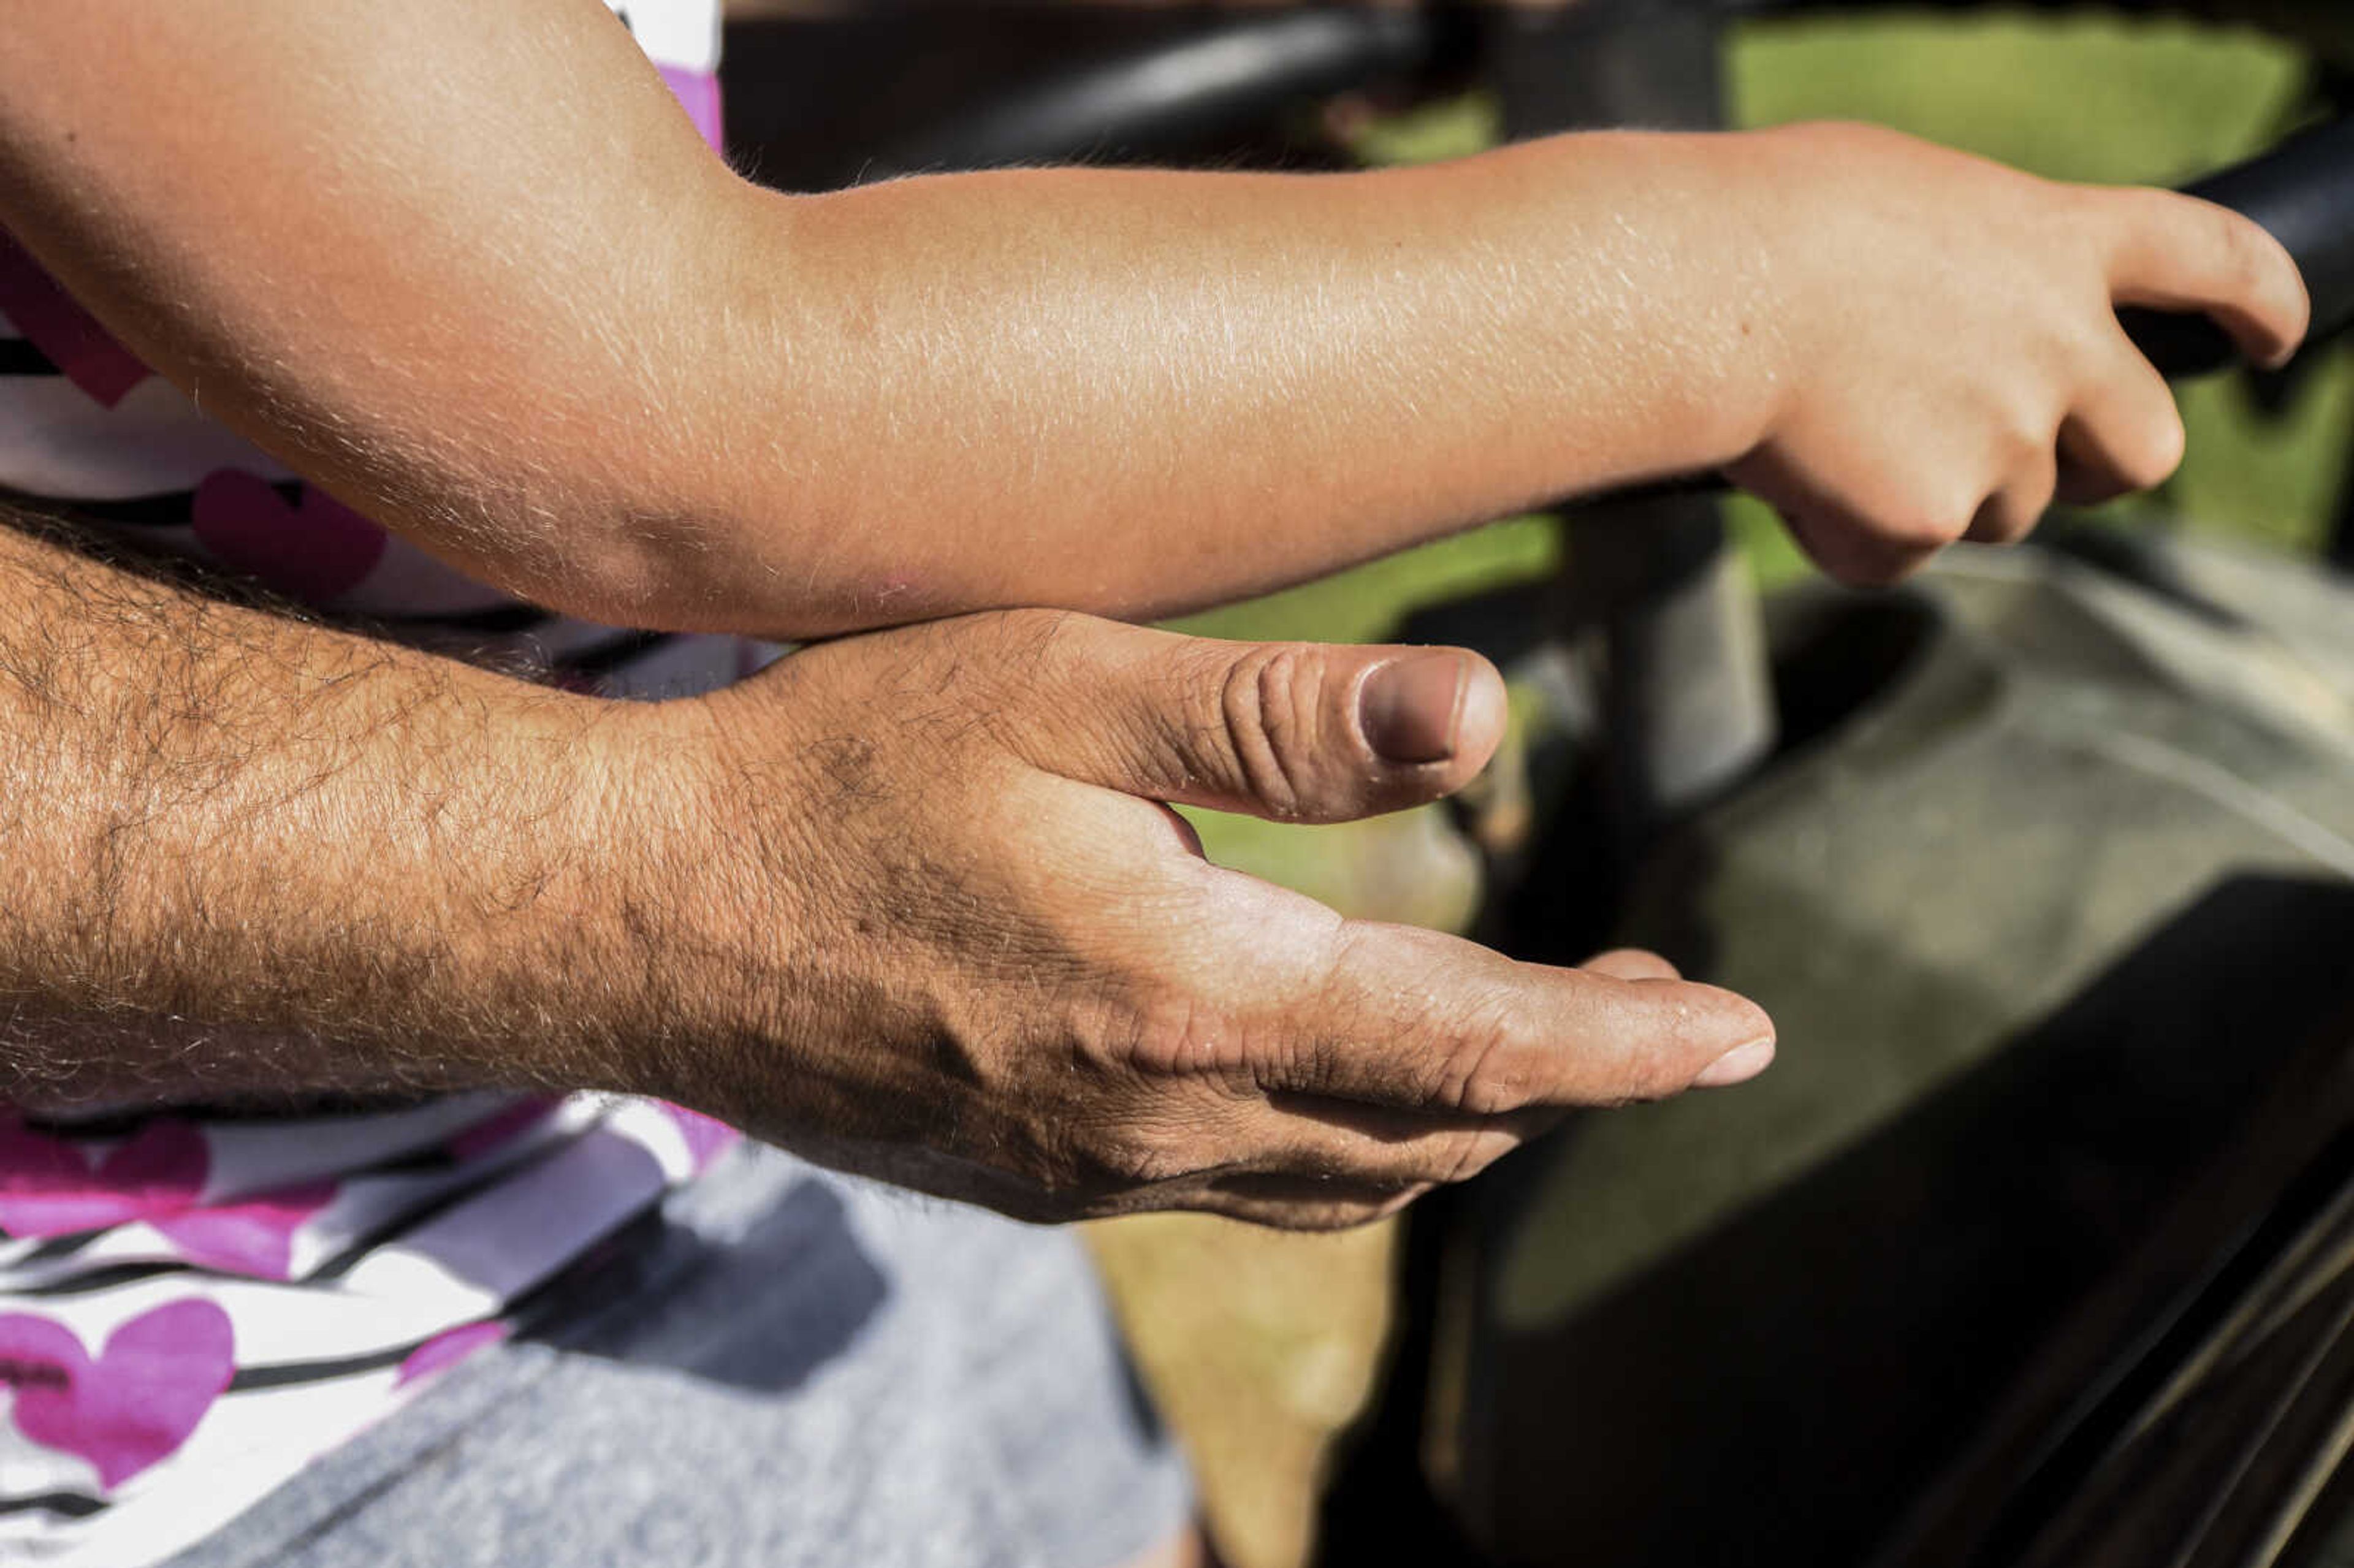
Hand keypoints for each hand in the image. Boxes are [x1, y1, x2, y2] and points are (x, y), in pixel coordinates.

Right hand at [639, 611, 1774, 1229]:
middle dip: (1568, 1082)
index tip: (1746, 1038)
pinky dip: (1340, 1143)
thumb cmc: (844, 767)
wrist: (643, 912)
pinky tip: (1333, 1080)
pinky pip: (1238, 1190)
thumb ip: (1275, 716)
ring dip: (1461, 1122)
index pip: (1478, 1050)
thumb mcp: (1062, 687)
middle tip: (1661, 1015)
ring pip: (1343, 1179)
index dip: (1628, 1047)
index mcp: (1197, 998)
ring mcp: (1092, 1169)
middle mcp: (1161, 1119)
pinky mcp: (1031, 1176)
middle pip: (1432, 1133)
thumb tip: (1481, 720)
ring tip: (1529, 1051)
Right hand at [1713, 122, 2310, 583]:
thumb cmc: (1768, 222)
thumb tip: (1955, 326)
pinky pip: (1895, 554)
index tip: (2272, 336)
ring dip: (1938, 492)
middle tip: (2028, 461)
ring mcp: (2002, 443)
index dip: (2258, 300)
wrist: (1700, 295)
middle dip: (2099, 465)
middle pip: (2146, 445)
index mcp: (2057, 241)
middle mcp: (2059, 347)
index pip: (2212, 258)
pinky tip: (1789, 470)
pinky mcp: (1927, 520)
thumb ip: (1972, 263)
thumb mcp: (1903, 201)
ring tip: (1833, 432)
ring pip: (2006, 510)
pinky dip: (1845, 532)